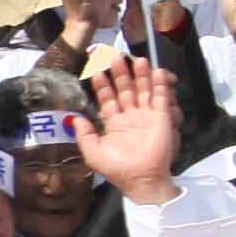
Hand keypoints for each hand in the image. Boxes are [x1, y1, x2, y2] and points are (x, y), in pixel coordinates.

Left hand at [77, 52, 180, 199]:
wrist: (141, 180)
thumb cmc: (117, 168)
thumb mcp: (93, 152)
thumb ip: (83, 134)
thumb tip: (73, 118)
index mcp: (114, 123)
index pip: (108, 98)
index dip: (103, 85)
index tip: (96, 71)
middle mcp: (130, 116)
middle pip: (125, 89)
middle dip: (120, 74)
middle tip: (115, 57)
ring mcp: (147, 115)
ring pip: (143, 90)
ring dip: (140, 75)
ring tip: (136, 60)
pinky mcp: (161, 117)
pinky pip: (160, 97)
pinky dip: (159, 84)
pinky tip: (156, 71)